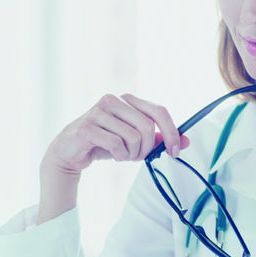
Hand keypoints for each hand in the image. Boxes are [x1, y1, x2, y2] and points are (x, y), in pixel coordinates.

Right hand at [36, 93, 189, 223]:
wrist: (70, 152)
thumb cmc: (103, 144)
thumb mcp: (134, 141)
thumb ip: (157, 139)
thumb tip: (186, 142)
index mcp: (127, 100)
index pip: (159, 111)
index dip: (171, 132)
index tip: (175, 151)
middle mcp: (113, 100)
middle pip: (147, 127)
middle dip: (146, 148)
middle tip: (137, 156)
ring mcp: (98, 111)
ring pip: (133, 137)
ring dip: (131, 154)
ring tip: (121, 155)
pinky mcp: (88, 127)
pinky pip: (116, 145)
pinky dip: (119, 156)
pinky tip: (113, 155)